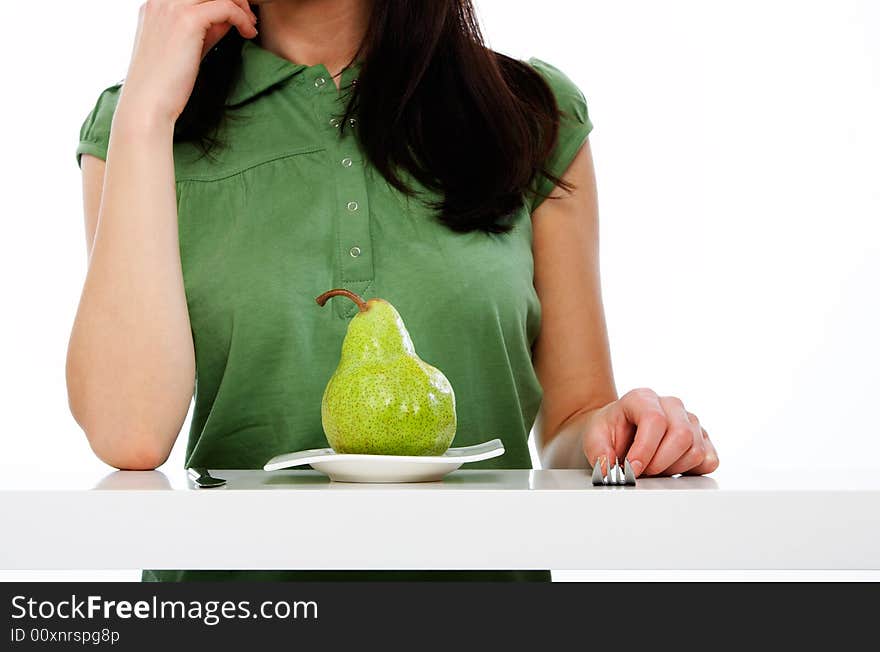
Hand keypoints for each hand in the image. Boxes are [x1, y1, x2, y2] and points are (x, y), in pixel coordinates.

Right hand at [119, 0, 258, 125]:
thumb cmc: (168, 83)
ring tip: (250, 25)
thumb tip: (230, 17)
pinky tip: (249, 34)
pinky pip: (226, 6)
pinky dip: (242, 18)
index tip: (238, 15)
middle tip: (249, 18)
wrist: (149, 103)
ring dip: (240, 4)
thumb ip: (206, 29)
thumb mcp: (188, 47)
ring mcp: (172, 7)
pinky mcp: (187, 20)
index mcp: (156, 3)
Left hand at [582, 388, 718, 476]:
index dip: (644, 449)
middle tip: (642, 472)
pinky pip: (709, 461)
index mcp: (643, 398)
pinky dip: (690, 471)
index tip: (632, 468)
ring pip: (696, 451)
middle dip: (660, 463)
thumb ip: (598, 452)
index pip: (655, 420)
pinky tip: (670, 468)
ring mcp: (690, 420)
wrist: (619, 433)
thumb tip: (609, 468)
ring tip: (652, 468)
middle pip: (682, 435)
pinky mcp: (703, 439)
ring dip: (672, 469)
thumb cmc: (610, 432)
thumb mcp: (593, 438)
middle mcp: (671, 405)